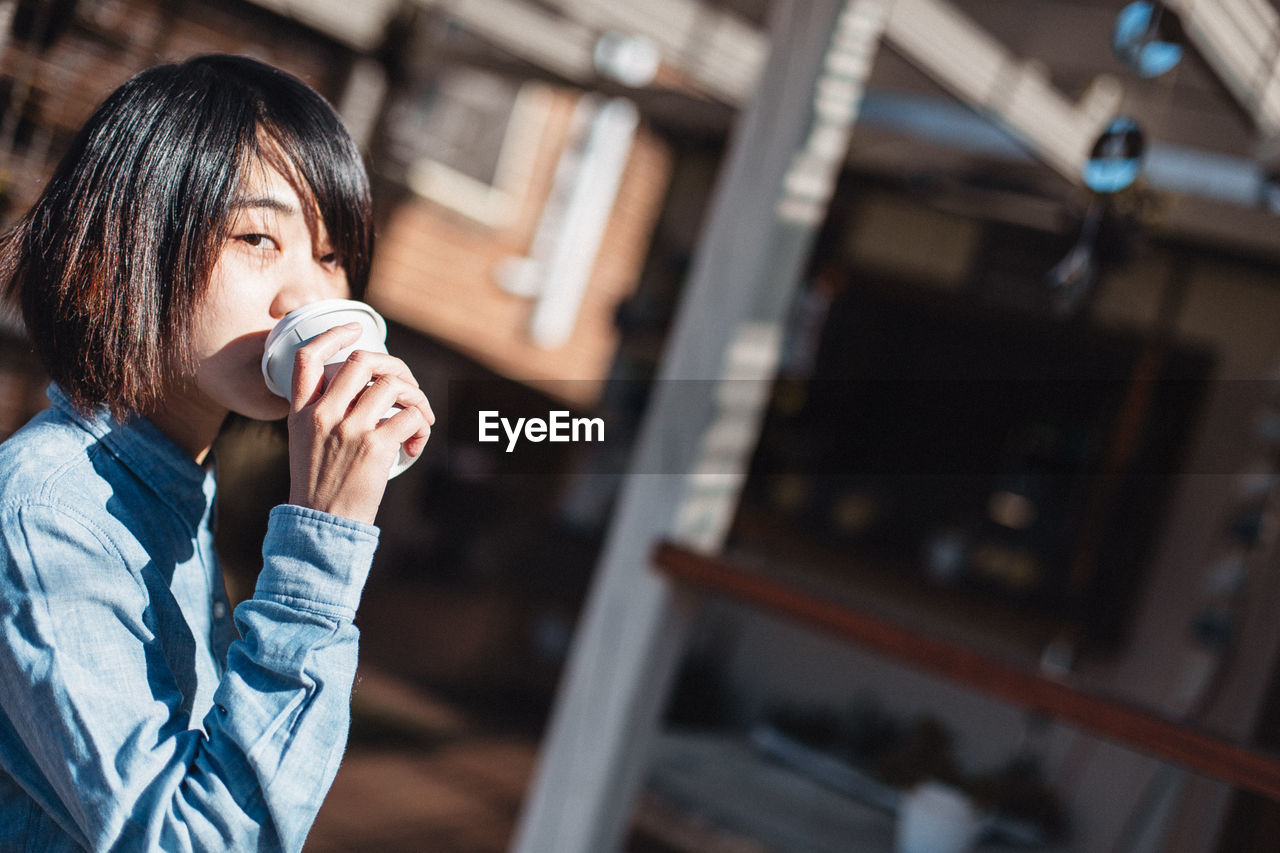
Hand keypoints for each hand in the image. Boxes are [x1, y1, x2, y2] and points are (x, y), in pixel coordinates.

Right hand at [286, 323, 434, 523]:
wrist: (322, 526)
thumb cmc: (320, 486)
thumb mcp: (305, 442)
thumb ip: (324, 411)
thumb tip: (366, 387)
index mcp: (301, 411)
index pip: (308, 357)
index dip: (334, 334)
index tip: (356, 329)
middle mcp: (323, 414)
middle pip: (363, 361)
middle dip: (395, 366)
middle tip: (408, 389)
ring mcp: (349, 429)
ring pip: (394, 386)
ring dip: (417, 399)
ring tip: (419, 420)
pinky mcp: (375, 447)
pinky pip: (412, 417)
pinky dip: (422, 428)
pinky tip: (414, 446)